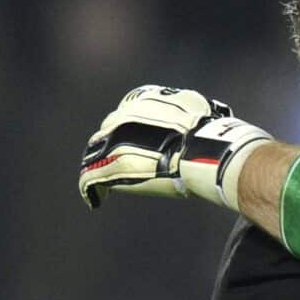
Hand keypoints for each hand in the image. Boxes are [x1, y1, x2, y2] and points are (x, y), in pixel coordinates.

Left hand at [79, 85, 271, 210]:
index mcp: (140, 102)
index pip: (124, 115)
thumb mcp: (197, 107)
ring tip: (103, 182)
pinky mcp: (112, 168)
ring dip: (99, 167)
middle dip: (110, 147)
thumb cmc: (209, 131)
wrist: (204, 149)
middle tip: (120, 162)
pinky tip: (97, 197)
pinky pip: (91, 179)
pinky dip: (92, 188)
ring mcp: (114, 143)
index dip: (128, 130)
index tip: (135, 143)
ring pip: (95, 155)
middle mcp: (121, 118)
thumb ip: (187, 110)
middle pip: (105, 134)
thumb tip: (202, 114)